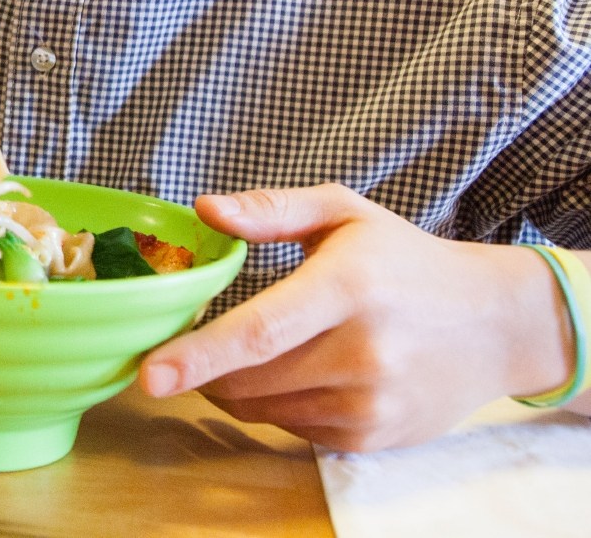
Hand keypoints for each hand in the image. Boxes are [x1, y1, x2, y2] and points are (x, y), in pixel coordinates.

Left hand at [138, 183, 572, 451]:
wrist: (495, 325)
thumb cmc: (405, 260)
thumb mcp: (344, 213)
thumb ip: (271, 210)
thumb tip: (206, 208)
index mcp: (345, 288)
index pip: (259, 331)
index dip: (197, 355)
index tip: (149, 373)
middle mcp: (361, 352)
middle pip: (249, 379)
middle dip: (204, 367)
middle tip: (195, 341)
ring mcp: (370, 403)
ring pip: (263, 409)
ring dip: (239, 386)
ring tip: (267, 347)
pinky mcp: (373, 437)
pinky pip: (292, 429)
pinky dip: (278, 404)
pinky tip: (305, 371)